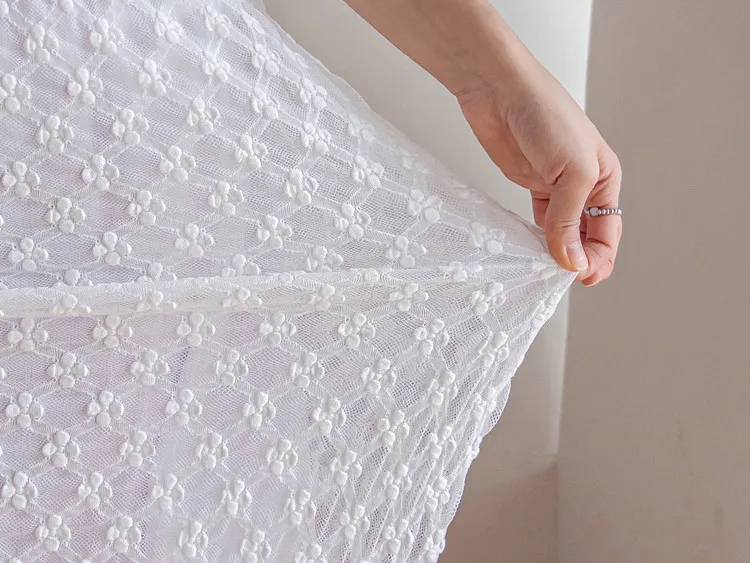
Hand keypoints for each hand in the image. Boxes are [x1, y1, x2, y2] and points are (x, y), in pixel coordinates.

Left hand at [458, 52, 621, 285]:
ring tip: (542, 270)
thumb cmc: (547, 116)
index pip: (608, 230)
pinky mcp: (528, 184)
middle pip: (586, 235)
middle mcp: (583, 185)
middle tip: (559, 278)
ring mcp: (554, 186)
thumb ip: (569, 219)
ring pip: (561, 230)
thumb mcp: (571, 171)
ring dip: (555, 251)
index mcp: (605, 178)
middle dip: (578, 259)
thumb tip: (570, 261)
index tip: (581, 277)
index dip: (598, 258)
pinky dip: (534, 237)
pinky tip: (528, 250)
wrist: (501, 92)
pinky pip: (536, 220)